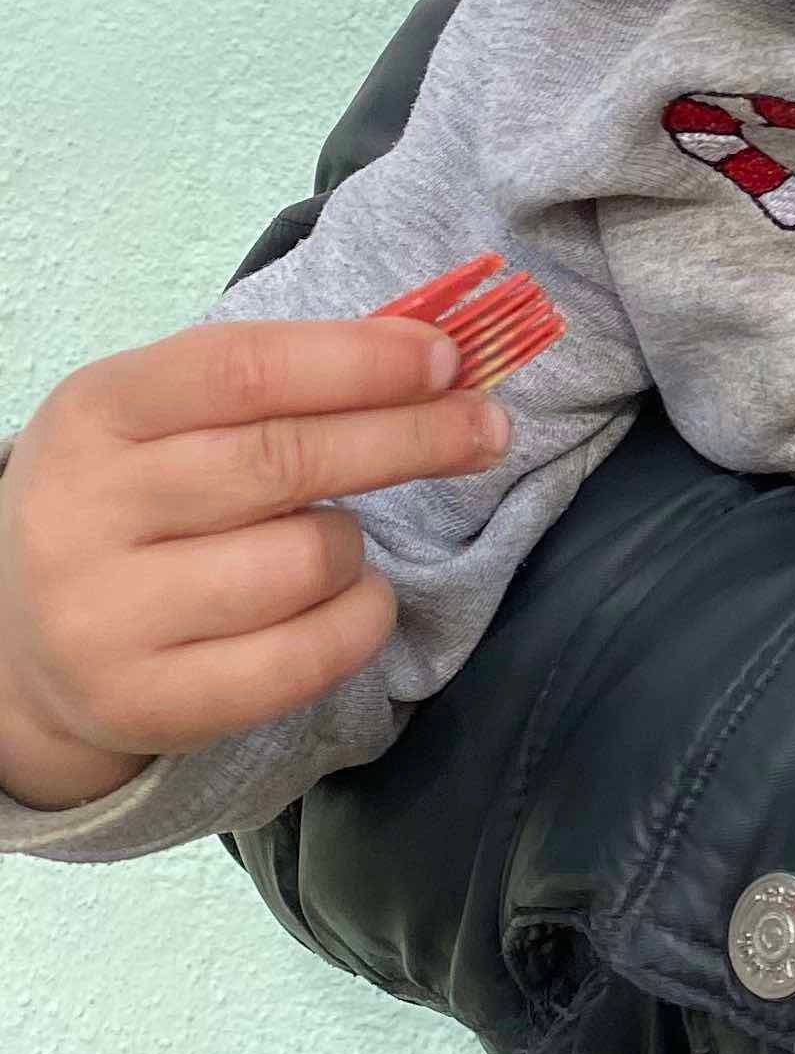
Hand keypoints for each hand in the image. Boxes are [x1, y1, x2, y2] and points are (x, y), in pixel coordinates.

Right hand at [0, 319, 507, 810]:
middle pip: (285, 460)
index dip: (359, 359)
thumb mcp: (167, 416)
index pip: (243, 368)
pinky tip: (354, 599)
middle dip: (410, 437)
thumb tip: (436, 350)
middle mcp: (84, 511)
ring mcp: (107, 616)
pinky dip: (361, 619)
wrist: (21, 639)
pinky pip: (305, 657)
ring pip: (305, 560)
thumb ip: (281, 379)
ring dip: (356, 544)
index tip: (448, 358)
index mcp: (95, 411)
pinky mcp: (146, 702)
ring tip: (335, 543)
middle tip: (488, 427)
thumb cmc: (137, 501)